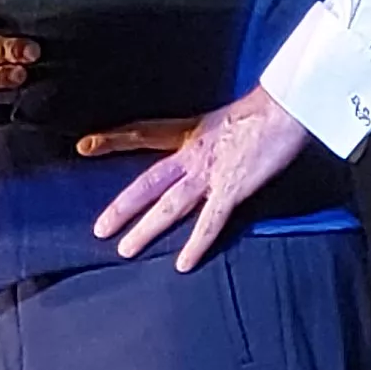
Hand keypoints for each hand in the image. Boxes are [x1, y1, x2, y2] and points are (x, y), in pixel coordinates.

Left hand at [86, 86, 315, 269]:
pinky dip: (196, 244)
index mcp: (191, 132)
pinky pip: (209, 222)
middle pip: (147, 181)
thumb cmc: (267, 107)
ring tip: (125, 251)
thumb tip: (212, 146)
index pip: (143, 133)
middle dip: (122, 206)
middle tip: (99, 229)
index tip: (84, 146)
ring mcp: (210, 172)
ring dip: (146, 230)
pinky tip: (183, 264)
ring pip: (169, 206)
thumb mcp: (227, 117)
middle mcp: (192, 153)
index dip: (114, 140)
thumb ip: (212, 136)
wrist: (286, 104)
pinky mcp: (232, 188)